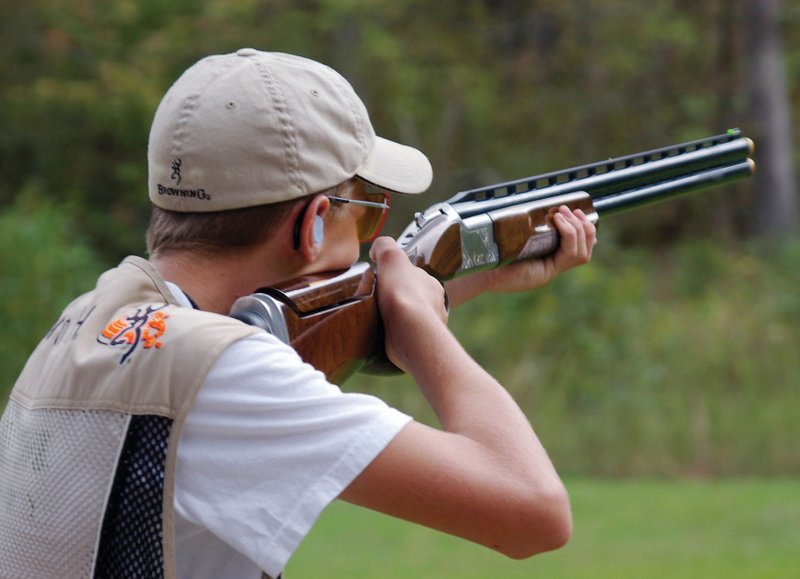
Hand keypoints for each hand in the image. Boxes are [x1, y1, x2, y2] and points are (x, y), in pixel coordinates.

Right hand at [369, 236, 448, 370]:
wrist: (410, 329)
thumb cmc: (402, 292)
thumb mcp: (391, 258)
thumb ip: (385, 247)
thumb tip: (377, 249)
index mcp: (432, 284)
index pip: (415, 279)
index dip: (400, 280)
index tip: (385, 285)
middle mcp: (437, 304)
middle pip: (415, 300)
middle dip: (401, 302)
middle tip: (380, 305)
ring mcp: (432, 327)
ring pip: (414, 321)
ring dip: (401, 321)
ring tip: (381, 323)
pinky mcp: (424, 346)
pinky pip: (411, 340)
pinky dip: (400, 338)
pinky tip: (387, 338)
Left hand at [444, 206, 596, 305]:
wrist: (475, 268)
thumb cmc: (487, 249)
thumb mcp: (511, 233)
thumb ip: (524, 223)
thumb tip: (531, 203)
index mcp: (544, 259)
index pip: (578, 250)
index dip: (586, 233)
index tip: (582, 212)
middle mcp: (549, 268)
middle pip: (585, 251)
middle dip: (585, 227)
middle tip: (572, 210)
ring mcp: (548, 272)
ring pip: (581, 253)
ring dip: (578, 229)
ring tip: (563, 213)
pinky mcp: (544, 274)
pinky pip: (570, 254)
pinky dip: (568, 234)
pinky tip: (559, 220)